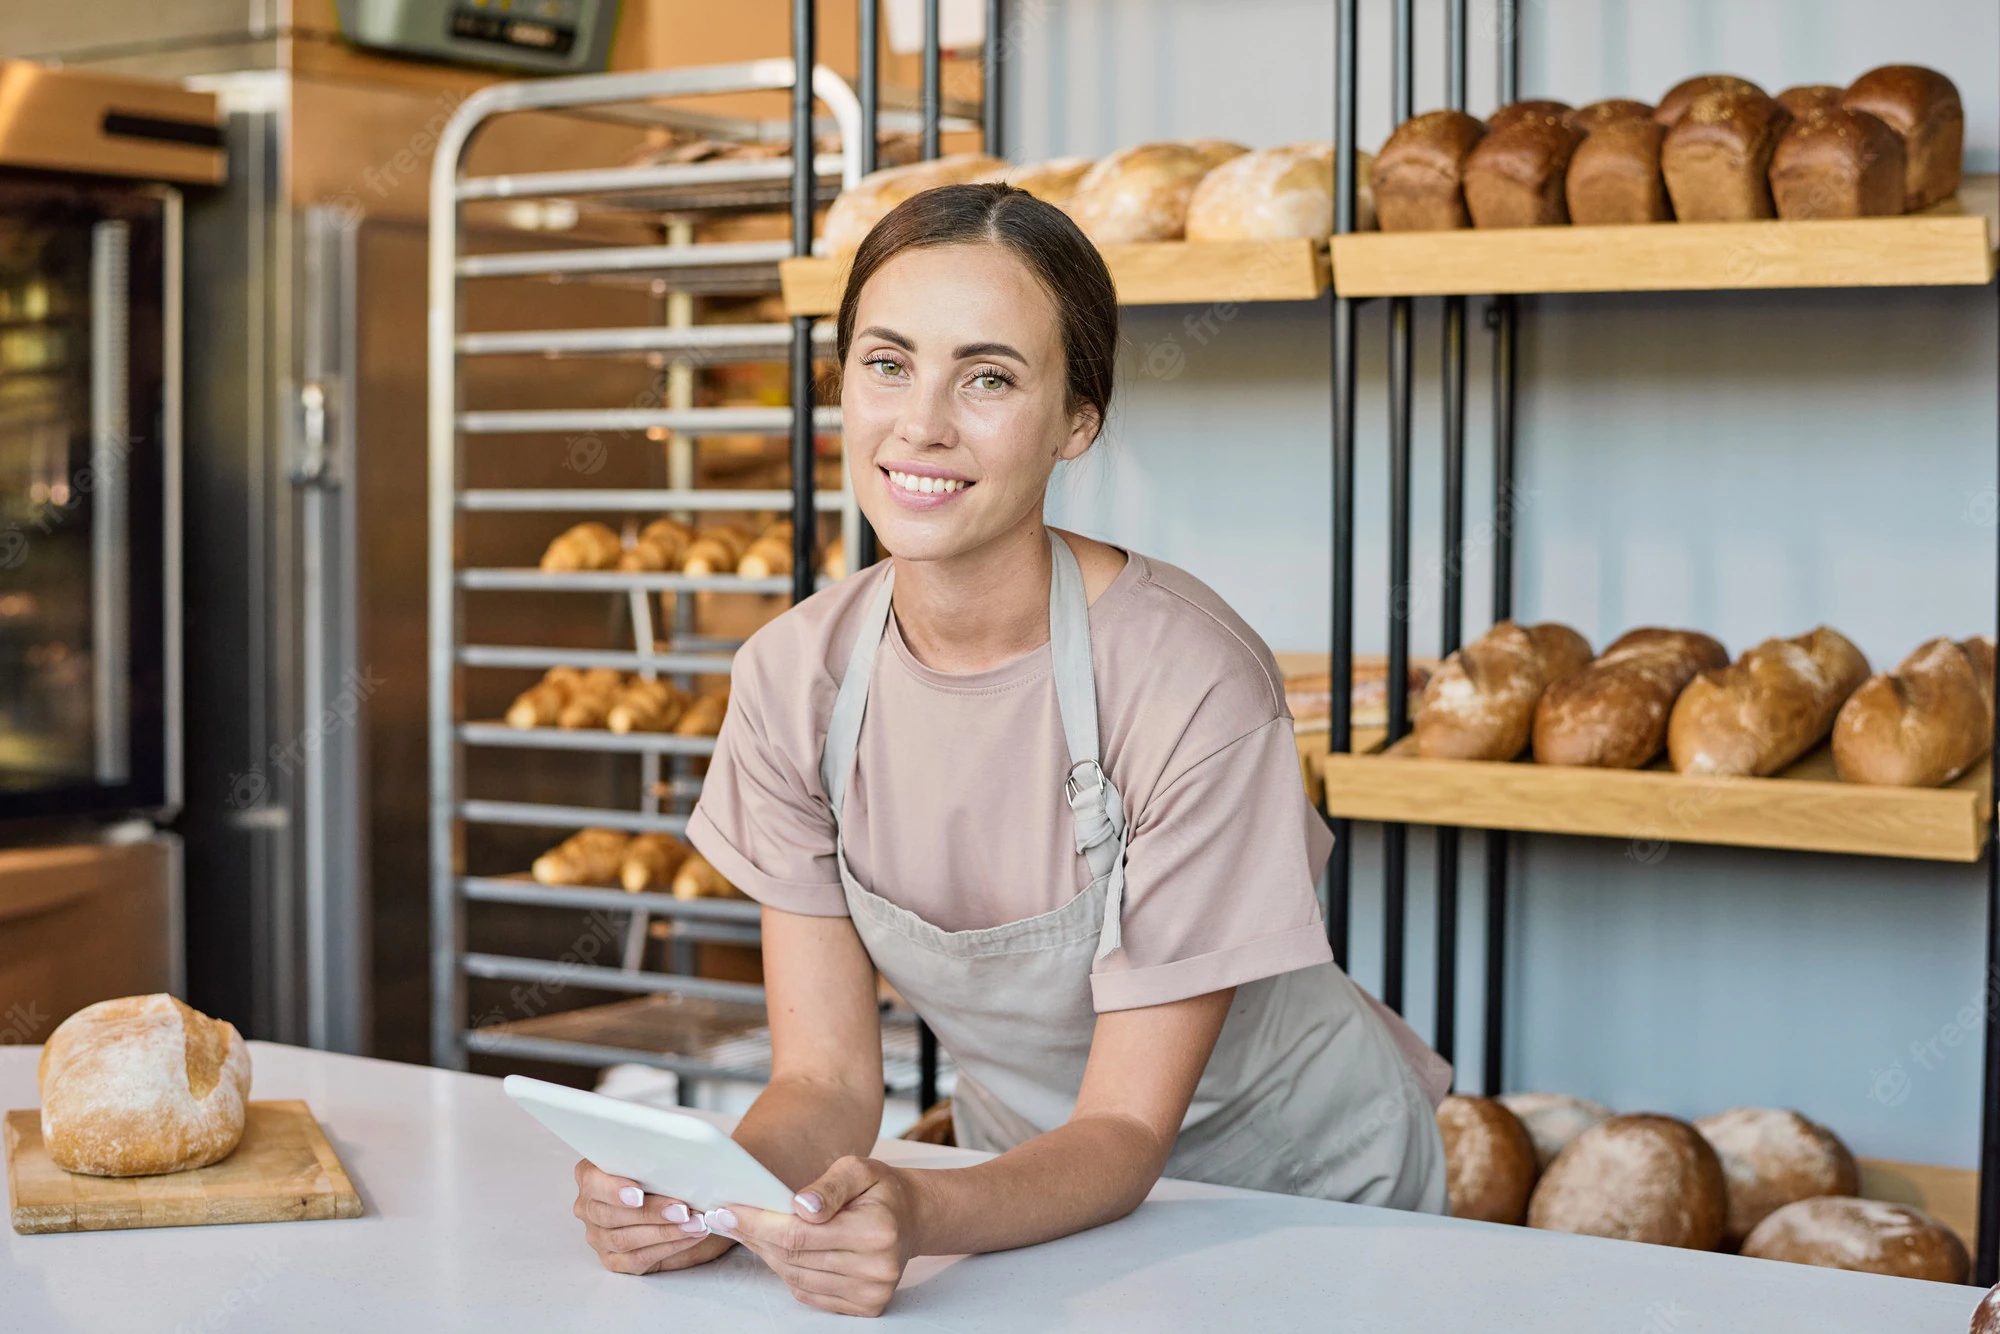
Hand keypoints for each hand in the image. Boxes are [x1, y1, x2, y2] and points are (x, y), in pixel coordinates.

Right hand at [572, 1159, 735, 1274]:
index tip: (639, 1195)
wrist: (681, 1209)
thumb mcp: (660, 1162)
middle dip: (651, 1213)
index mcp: (591, 1175)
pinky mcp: (614, 1259)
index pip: (593, 1181)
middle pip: (610, 1215)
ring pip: (624, 1239)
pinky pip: (638, 1258)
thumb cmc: (665, 1178)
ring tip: (693, 1223)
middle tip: (682, 1210)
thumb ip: (659, 1160)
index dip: (613, 1190)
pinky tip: (689, 1236)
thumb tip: (680, 1157)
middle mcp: (588, 1207)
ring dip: (665, 1232)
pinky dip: (669, 1247)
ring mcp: (598, 1236)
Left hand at [711, 1156, 918, 1316]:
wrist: (911, 1218)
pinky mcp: (865, 1307)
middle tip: (730, 1219)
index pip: (799, 1234)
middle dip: (756, 1237)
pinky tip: (782, 1251)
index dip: (758, 1223)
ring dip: (769, 1255)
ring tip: (754, 1232)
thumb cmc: (880, 1191)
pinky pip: (809, 1294)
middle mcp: (876, 1267)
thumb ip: (830, 1186)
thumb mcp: (858, 1169)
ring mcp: (871, 1292)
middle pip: (794, 1258)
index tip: (728, 1211)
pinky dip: (789, 1273)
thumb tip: (800, 1205)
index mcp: (876, 1229)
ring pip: (797, 1278)